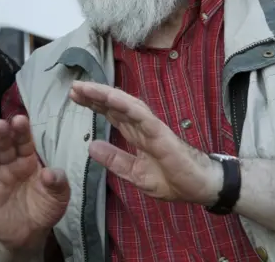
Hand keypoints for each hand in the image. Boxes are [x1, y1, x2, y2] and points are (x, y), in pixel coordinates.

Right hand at [0, 116, 69, 251]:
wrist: (30, 235)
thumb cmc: (44, 208)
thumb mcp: (59, 197)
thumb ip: (58, 183)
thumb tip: (50, 174)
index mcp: (27, 160)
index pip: (23, 143)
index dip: (21, 131)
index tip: (20, 120)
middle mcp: (8, 165)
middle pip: (2, 147)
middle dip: (0, 135)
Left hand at [69, 81, 221, 204]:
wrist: (201, 187)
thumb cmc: (173, 179)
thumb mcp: (135, 173)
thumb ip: (115, 160)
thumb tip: (91, 146)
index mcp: (135, 134)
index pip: (111, 113)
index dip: (93, 103)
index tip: (74, 96)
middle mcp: (141, 125)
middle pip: (114, 105)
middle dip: (94, 95)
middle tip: (74, 87)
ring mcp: (151, 127)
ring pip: (125, 104)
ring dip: (105, 95)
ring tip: (86, 88)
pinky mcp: (160, 133)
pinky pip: (141, 115)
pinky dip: (125, 105)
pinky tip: (110, 98)